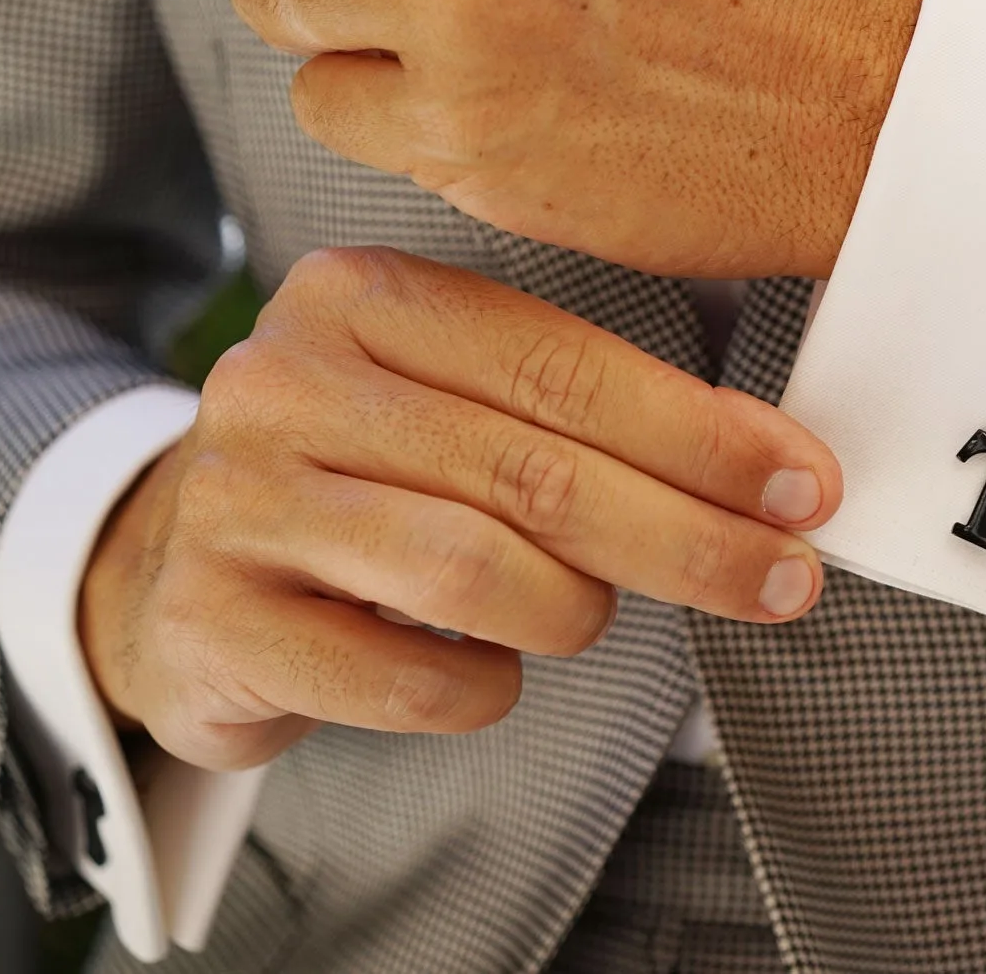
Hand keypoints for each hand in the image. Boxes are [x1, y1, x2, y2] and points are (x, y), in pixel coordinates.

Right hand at [77, 246, 839, 770]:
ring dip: (573, 612)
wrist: (179, 576)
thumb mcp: (455, 404)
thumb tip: (775, 471)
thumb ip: (581, 412)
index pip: (565, 367)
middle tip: (787, 581)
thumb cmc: (370, 480)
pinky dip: (484, 687)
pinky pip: (408, 677)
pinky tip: (488, 670)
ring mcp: (237, 499)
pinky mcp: (213, 619)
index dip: (702, 436)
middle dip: (690, 538)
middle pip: (536, 472)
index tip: (806, 489)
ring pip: (476, 573)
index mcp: (365, 298)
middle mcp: (287, 380)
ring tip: (581, 616)